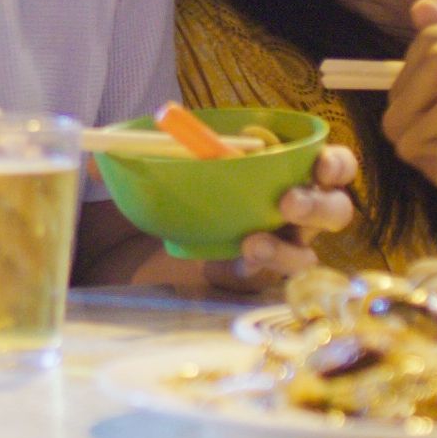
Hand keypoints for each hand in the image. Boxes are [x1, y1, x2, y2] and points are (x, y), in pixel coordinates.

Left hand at [120, 141, 364, 295]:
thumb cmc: (179, 191)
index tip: (319, 164)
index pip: (334, 165)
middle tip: (286, 203)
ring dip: (287, 248)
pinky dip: (256, 271)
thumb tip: (101, 163)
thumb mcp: (164, 167)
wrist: (159, 242)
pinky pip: (272, 280)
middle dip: (318, 206)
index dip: (335, 165)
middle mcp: (296, 210)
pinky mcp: (261, 278)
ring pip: (308, 254)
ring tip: (252, 242)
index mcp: (288, 170)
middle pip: (335, 210)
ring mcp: (283, 247)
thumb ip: (140, 158)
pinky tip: (234, 263)